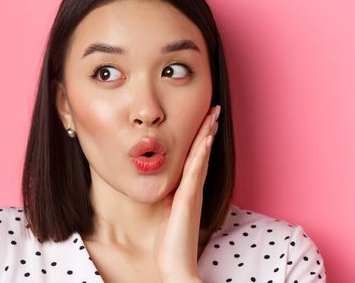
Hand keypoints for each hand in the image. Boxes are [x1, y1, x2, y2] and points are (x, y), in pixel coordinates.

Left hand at [153, 104, 219, 281]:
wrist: (176, 266)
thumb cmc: (169, 244)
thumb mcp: (166, 215)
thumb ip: (167, 199)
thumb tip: (160, 187)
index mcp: (188, 193)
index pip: (196, 160)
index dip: (200, 140)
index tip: (204, 120)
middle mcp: (194, 191)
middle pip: (202, 154)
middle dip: (207, 131)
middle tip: (214, 109)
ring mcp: (193, 194)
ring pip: (202, 158)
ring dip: (207, 135)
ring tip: (213, 115)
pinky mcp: (188, 200)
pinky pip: (195, 172)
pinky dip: (201, 154)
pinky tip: (204, 140)